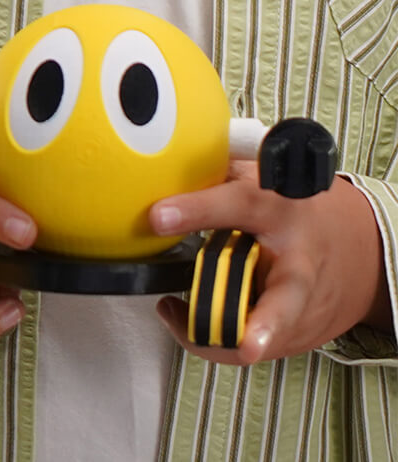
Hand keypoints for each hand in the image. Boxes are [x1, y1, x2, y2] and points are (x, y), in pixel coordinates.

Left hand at [150, 161, 389, 364]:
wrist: (359, 251)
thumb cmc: (300, 211)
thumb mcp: (265, 180)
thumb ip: (222, 175)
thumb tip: (168, 168)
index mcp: (283, 214)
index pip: (241, 205)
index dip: (198, 210)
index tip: (158, 217)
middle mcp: (297, 266)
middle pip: (285, 301)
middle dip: (266, 326)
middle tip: (248, 344)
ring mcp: (302, 309)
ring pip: (257, 340)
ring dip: (210, 335)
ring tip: (173, 310)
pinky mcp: (297, 336)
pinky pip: (245, 349)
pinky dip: (211, 338)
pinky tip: (187, 316)